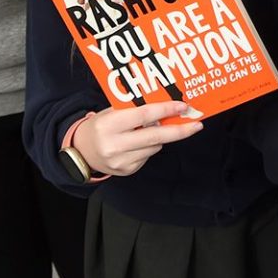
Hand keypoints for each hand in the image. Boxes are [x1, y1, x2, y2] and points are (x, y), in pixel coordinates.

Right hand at [77, 102, 201, 176]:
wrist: (81, 151)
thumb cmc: (100, 125)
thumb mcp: (112, 111)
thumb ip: (135, 109)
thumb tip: (166, 106)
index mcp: (109, 124)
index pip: (144, 115)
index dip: (166, 110)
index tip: (183, 106)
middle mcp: (114, 145)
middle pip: (155, 136)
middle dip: (179, 130)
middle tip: (197, 124)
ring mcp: (120, 161)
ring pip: (154, 147)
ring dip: (160, 137)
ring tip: (148, 129)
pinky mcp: (126, 171)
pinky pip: (148, 156)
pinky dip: (149, 147)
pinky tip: (138, 142)